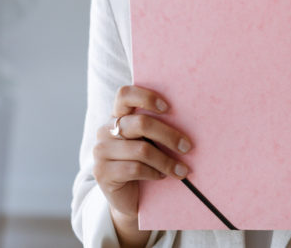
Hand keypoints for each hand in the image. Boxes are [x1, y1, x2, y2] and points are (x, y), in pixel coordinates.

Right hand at [92, 86, 192, 227]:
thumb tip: (190, 118)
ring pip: (141, 150)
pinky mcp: (101, 173)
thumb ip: (157, 127)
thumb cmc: (144, 162)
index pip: (125, 94)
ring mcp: (100, 151)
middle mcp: (105, 130)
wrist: (127, 196)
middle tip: (187, 147)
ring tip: (181, 169)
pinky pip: (134, 169)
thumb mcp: (150, 141)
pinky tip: (162, 176)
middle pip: (141, 123)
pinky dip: (154, 172)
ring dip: (166, 161)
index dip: (146, 97)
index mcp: (117, 116)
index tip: (168, 108)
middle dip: (169, 135)